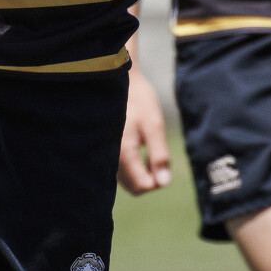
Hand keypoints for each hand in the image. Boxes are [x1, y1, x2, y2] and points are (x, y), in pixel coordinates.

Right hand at [119, 65, 172, 193]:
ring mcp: (107, 156)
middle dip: (150, 178)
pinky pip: (121, 170)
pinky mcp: (107, 151)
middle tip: (157, 155)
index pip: (142, 187)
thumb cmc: (138, 101)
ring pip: (127, 180)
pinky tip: (138, 146)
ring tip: (147, 147)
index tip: (163, 161)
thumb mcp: (154, 126)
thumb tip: (164, 183)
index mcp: (123, 154)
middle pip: (134, 188)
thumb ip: (159, 156)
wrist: (119, 82)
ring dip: (141, 172)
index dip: (158, 180)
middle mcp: (110, 159)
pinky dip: (133, 166)